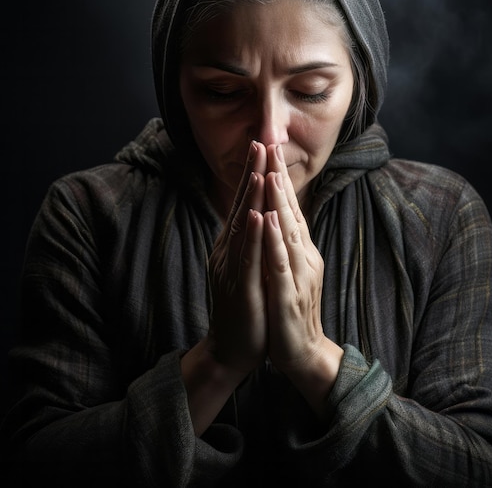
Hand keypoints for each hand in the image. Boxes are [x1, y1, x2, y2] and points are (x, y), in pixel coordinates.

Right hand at [206, 140, 268, 374]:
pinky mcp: (240, 288)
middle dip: (252, 173)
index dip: (253, 174)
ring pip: (242, 227)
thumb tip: (256, 213)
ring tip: (258, 168)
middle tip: (259, 141)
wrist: (231, 349)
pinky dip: (251, 236)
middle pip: (241, 206)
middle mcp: (228, 251)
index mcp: (233, 246)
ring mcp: (232, 269)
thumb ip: (248, 241)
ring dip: (250, 198)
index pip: (245, 203)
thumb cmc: (245, 307)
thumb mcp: (245, 268)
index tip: (262, 146)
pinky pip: (246, 259)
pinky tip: (257, 216)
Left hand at [262, 144, 342, 417]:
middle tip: (271, 145)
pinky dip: (274, 241)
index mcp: (299, 250)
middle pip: (291, 211)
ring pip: (288, 232)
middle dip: (279, 178)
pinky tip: (268, 221)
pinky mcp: (289, 295)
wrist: (304, 353)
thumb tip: (277, 215)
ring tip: (271, 174)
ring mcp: (298, 275)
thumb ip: (286, 243)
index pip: (289, 207)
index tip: (269, 149)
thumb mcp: (289, 269)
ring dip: (280, 202)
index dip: (279, 179)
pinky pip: (280, 264)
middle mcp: (303, 256)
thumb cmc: (291, 309)